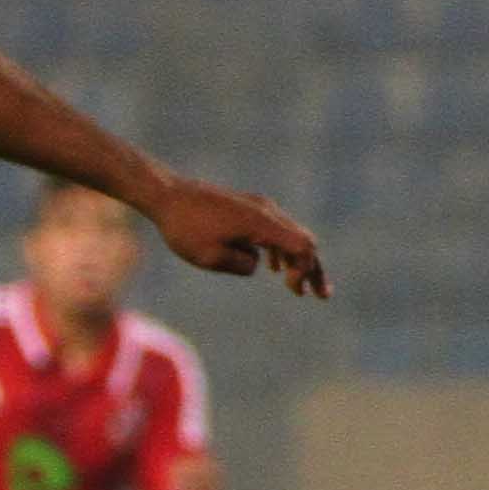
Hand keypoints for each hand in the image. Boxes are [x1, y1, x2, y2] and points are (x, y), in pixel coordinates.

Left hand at [149, 180, 331, 297]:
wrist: (166, 194)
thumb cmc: (185, 227)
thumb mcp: (210, 257)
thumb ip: (243, 265)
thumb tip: (257, 264)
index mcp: (261, 222)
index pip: (302, 246)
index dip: (306, 270)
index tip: (290, 288)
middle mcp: (266, 211)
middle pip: (304, 241)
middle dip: (314, 269)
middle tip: (322, 295)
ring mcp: (258, 207)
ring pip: (290, 235)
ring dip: (298, 261)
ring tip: (301, 289)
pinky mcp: (247, 208)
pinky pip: (274, 230)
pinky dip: (281, 250)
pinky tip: (275, 269)